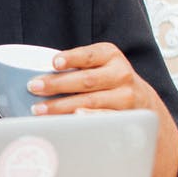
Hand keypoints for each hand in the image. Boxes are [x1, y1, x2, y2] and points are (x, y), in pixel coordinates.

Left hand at [26, 42, 177, 176]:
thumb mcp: (97, 67)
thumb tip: (37, 76)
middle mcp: (121, 74)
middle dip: (57, 84)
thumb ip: (75, 68)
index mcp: (110, 56)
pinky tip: (73, 120)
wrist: (144, 105)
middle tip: (34, 88)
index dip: (72, 58)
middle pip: (85, 80)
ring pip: (91, 101)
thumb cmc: (106, 83)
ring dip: (62, 107)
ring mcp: (126, 97)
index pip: (89, 55)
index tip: (54, 63)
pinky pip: (105, 120)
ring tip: (39, 110)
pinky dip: (89, 120)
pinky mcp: (128, 118)